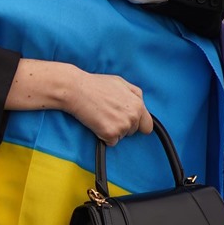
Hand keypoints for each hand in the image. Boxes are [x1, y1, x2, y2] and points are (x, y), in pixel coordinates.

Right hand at [6, 60, 153, 145]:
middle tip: (108, 114)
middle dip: (122, 125)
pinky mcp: (110, 134)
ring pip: (121, 137)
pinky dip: (103, 136)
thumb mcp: (121, 82)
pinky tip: (96, 123)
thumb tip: (140, 104)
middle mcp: (133, 116)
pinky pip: (110, 142)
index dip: (137, 125)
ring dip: (112, 130)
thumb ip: (135, 94)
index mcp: (138, 104)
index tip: (126, 122)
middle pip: (132, 132)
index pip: (147, 126)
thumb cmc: (96, 85)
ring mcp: (122, 126)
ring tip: (101, 116)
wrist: (77, 90)